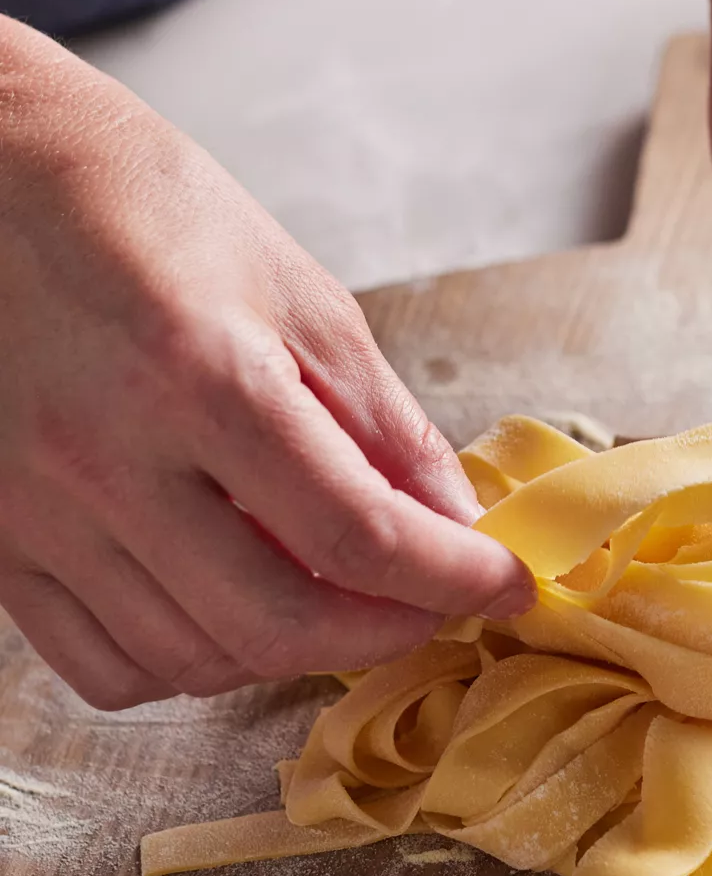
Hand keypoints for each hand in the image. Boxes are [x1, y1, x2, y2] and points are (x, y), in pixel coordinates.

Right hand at [0, 20, 533, 709]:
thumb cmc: (145, 211)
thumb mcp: (298, 293)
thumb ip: (381, 420)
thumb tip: (450, 517)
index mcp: (200, 378)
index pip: (355, 534)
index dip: (449, 578)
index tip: (502, 585)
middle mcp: (107, 459)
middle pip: (273, 622)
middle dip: (386, 632)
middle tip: (434, 604)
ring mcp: (36, 512)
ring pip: (191, 659)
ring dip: (294, 651)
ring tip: (344, 599)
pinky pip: (104, 665)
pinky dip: (191, 663)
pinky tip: (232, 609)